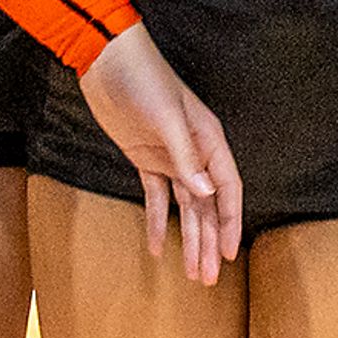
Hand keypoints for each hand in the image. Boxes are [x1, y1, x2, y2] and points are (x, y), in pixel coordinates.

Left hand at [77, 22, 245, 281]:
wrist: (107, 60)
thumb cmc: (144, 80)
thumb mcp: (167, 118)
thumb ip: (186, 158)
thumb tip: (206, 196)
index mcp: (208, 140)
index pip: (226, 189)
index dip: (230, 222)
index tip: (229, 254)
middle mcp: (194, 153)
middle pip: (206, 206)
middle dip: (208, 242)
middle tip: (207, 278)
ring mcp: (169, 157)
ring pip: (184, 207)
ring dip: (188, 238)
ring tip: (191, 272)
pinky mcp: (144, 159)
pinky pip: (155, 197)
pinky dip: (157, 222)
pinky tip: (158, 249)